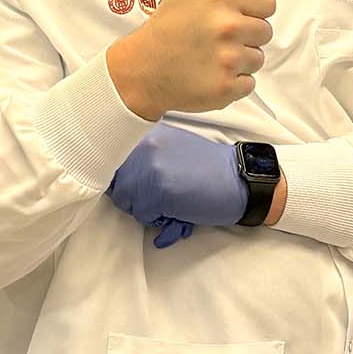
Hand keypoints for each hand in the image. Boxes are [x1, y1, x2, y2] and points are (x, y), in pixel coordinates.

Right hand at [106, 0, 275, 120]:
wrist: (142, 68)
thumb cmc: (169, 22)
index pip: (267, 5)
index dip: (249, 10)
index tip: (226, 16)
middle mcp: (227, 27)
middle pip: (265, 32)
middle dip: (245, 36)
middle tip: (215, 38)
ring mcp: (227, 60)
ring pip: (258, 59)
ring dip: (239, 60)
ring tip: (211, 57)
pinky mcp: (225, 88)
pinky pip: (249, 84)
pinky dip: (233, 84)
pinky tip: (210, 74)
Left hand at [108, 125, 245, 243]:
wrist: (240, 180)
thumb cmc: (208, 169)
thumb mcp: (171, 149)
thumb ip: (143, 157)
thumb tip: (115, 176)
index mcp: (147, 132)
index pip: (111, 159)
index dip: (125, 179)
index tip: (139, 186)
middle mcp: (145, 145)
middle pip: (115, 183)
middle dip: (134, 197)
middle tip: (159, 199)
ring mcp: (150, 167)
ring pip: (126, 201)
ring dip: (146, 210)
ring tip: (170, 205)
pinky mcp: (159, 190)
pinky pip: (143, 215)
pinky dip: (160, 221)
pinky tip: (178, 212)